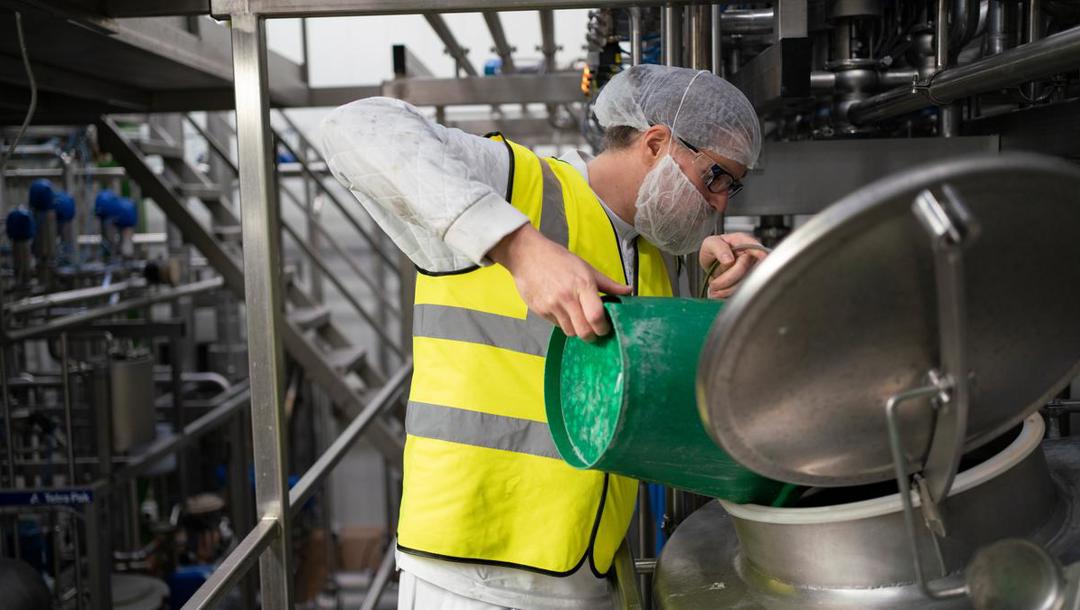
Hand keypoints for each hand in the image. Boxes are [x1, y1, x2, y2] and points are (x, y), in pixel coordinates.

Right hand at [489, 224, 630, 340]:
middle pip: (584, 331)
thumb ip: (608, 284)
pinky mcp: (540, 310)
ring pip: (570, 331)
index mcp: (583, 285)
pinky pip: (557, 326)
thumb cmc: (559, 259)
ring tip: (578, 319)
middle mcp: (567, 297)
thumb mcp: (586, 268)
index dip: (603, 328)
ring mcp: (552, 305)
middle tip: (594, 332)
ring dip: (577, 330)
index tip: (605, 328)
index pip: (596, 317)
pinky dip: (563, 323)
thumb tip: (628, 291)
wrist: (527, 255)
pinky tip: (563, 312)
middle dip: (592, 336)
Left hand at [699, 233, 767, 298]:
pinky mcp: (747, 281)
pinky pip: (742, 291)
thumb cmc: (713, 249)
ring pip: (745, 284)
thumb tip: (729, 259)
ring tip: (715, 287)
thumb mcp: (711, 243)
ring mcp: (751, 269)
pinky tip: (719, 291)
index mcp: (744, 241)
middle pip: (747, 271)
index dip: (760, 257)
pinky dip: (728, 294)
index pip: (757, 249)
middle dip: (728, 280)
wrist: (711, 262)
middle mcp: (751, 255)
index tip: (756, 267)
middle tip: (714, 283)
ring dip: (727, 290)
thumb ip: (719, 248)